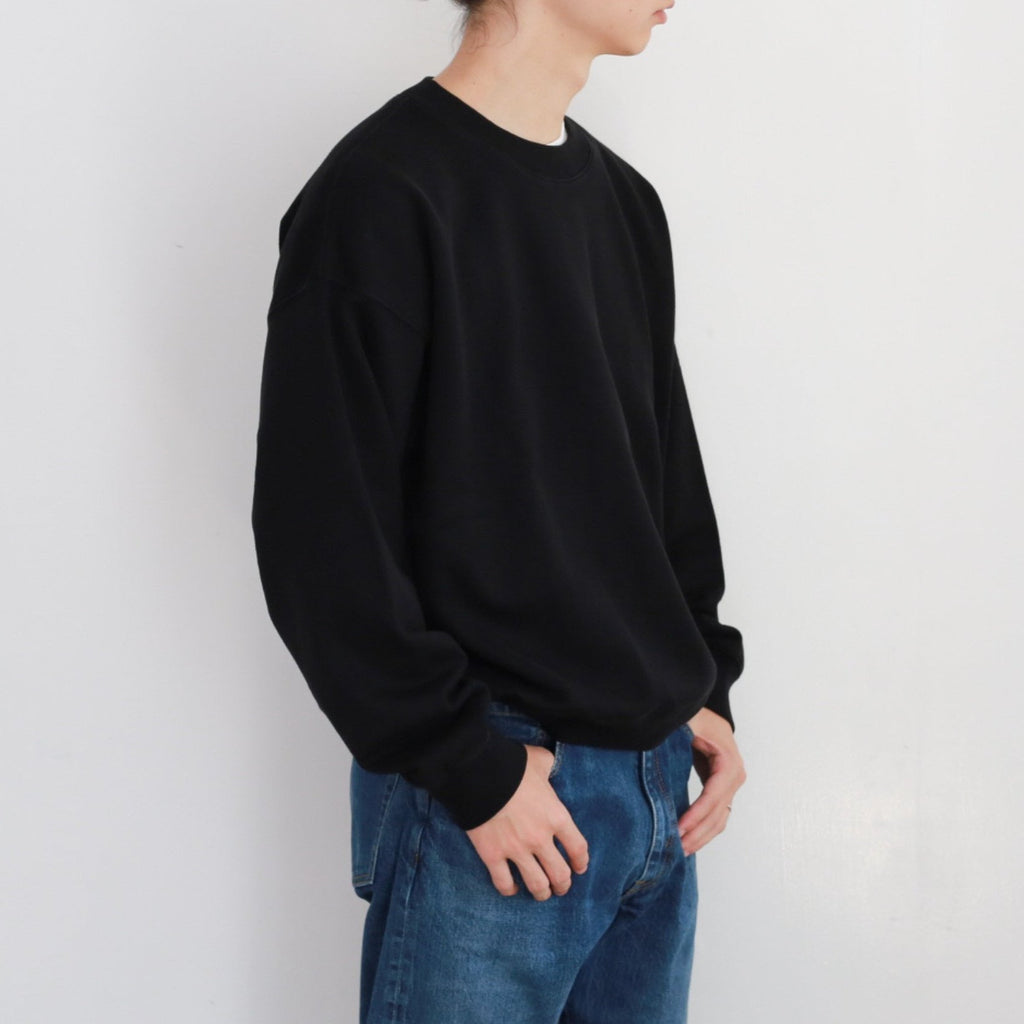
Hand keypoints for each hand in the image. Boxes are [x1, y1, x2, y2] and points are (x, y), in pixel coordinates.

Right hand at [465, 743, 588, 900]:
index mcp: (556, 817)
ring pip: (536, 884)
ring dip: (542, 892)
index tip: (579, 867)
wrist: (478, 773)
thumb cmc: (512, 765)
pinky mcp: (492, 855)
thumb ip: (549, 766)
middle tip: (561, 886)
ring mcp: (516, 850)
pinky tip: (512, 888)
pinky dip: (510, 890)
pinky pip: (504, 883)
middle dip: (563, 884)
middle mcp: (540, 839)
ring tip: (541, 893)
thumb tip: (548, 766)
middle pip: (560, 873)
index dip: (581, 862)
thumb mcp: (539, 760)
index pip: (578, 848)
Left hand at [677, 707, 745, 855]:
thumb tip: (658, 748)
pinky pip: (716, 813)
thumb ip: (677, 735)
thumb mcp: (686, 719)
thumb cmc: (692, 712)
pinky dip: (704, 828)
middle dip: (698, 832)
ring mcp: (731, 782)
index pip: (714, 793)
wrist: (701, 708)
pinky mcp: (722, 787)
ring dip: (702, 836)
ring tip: (681, 850)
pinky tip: (689, 839)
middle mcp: (735, 773)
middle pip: (720, 811)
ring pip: (721, 818)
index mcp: (728, 758)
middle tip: (677, 847)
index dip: (697, 813)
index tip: (679, 828)